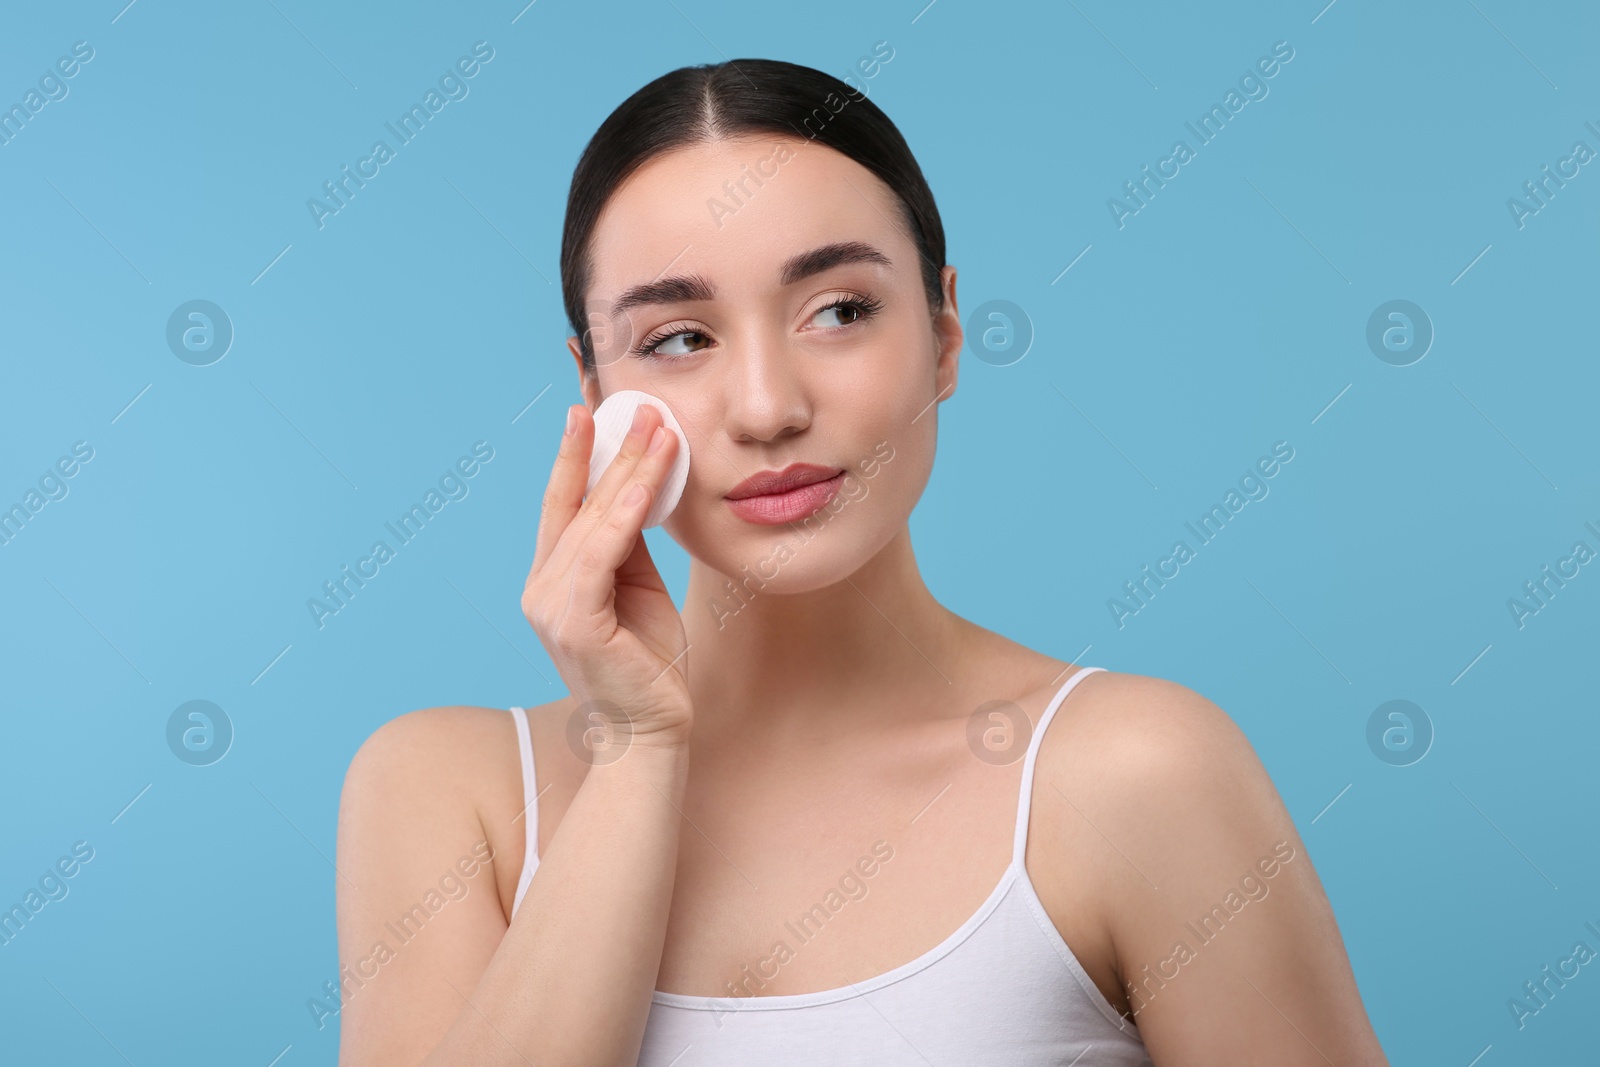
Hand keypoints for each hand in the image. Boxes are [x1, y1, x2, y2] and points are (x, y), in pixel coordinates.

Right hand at [522, 402, 691, 752]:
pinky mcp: (574, 625)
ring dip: (627, 471)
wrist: (652, 729)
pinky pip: (601, 556)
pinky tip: (647, 484)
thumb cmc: (647, 661)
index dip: (573, 455)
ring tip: (657, 431)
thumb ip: (627, 543)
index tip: (588, 408)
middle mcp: (541, 588)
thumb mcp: (638, 588)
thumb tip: (637, 487)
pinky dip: (624, 516)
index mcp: (553, 579)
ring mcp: (551, 607)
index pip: (562, 504)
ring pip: (591, 522)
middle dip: (610, 449)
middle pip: (577, 503)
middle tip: (640, 405)